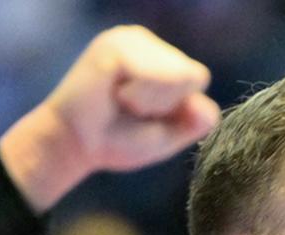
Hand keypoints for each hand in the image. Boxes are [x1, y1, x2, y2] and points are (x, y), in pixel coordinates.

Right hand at [0, 26, 218, 211]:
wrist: (77, 146)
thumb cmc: (118, 140)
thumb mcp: (167, 135)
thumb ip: (193, 122)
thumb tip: (207, 107)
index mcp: (160, 58)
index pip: (197, 78)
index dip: (178, 108)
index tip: (148, 116)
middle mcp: (146, 42)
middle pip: (192, 75)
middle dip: (166, 105)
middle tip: (131, 109)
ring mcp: (130, 38)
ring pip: (177, 74)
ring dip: (153, 101)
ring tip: (122, 101)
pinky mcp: (116, 45)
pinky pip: (154, 74)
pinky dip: (140, 96)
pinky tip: (115, 94)